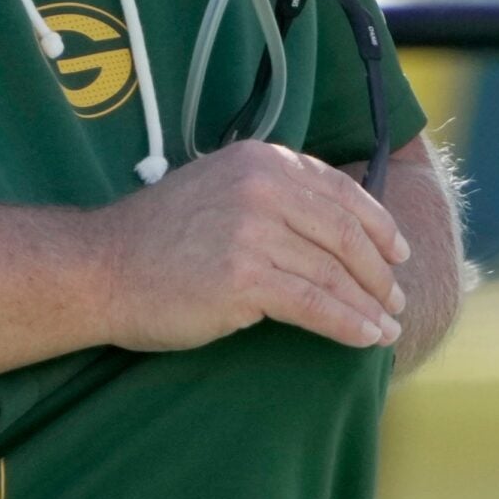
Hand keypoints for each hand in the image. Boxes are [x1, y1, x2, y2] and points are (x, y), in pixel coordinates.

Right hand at [95, 140, 410, 352]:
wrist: (100, 268)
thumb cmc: (158, 238)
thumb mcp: (220, 189)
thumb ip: (272, 194)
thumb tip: (333, 225)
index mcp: (261, 160)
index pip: (339, 191)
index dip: (378, 224)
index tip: (397, 252)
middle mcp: (262, 187)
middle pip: (346, 232)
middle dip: (380, 271)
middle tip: (398, 297)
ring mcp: (254, 231)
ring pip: (335, 272)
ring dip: (371, 304)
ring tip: (388, 327)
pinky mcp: (245, 278)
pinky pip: (315, 304)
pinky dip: (349, 324)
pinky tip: (366, 338)